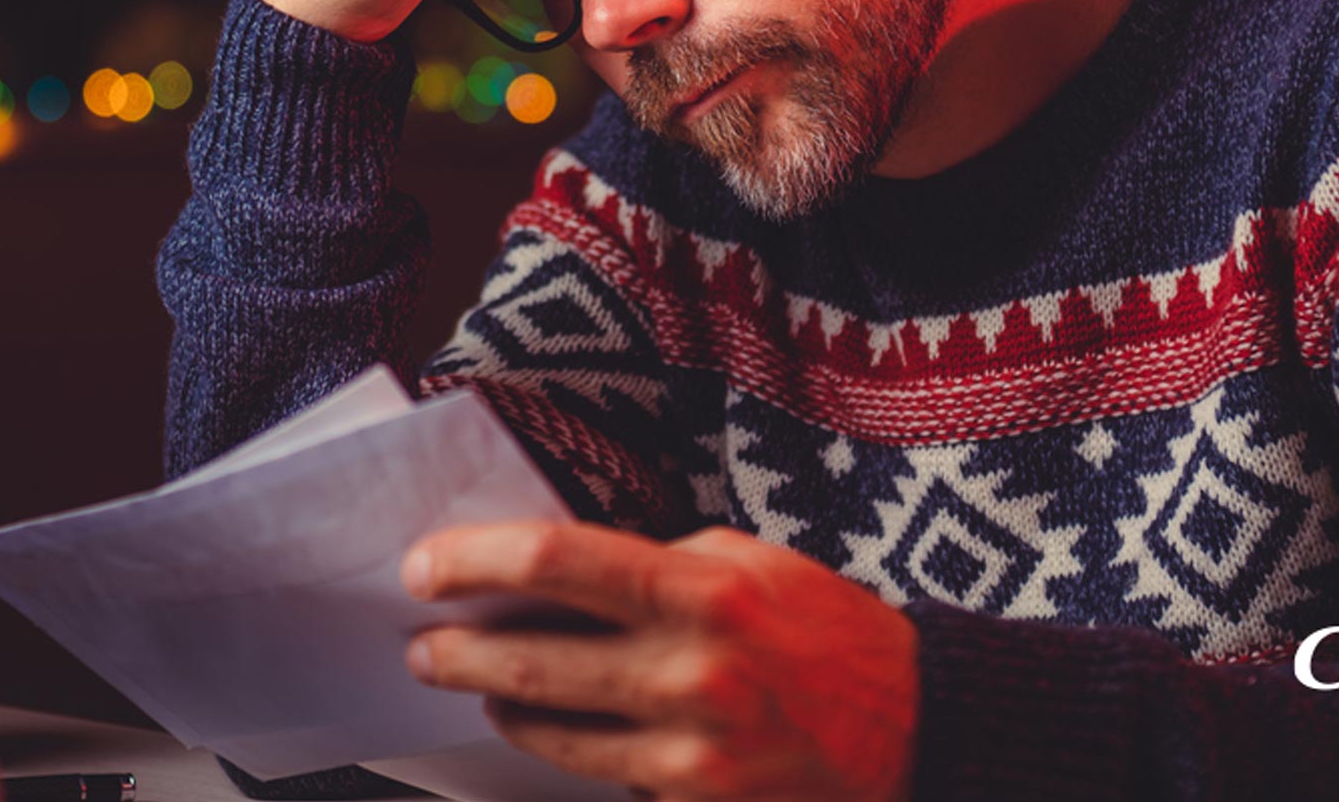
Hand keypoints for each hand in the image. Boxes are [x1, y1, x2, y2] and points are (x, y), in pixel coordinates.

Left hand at [400, 521, 917, 801]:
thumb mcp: (747, 563)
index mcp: (704, 590)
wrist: (916, 727)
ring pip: (550, 731)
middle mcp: (692, 673)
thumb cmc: (825, 631)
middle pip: (529, 659)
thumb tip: (550, 571)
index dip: (474, 560)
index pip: (557, 560)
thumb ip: (655, 564)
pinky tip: (551, 729)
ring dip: (502, 703)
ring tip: (484, 682)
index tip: (424, 566)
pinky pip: (603, 778)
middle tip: (422, 643)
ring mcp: (692, 753)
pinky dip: (569, 750)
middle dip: (456, 652)